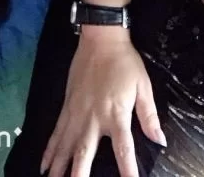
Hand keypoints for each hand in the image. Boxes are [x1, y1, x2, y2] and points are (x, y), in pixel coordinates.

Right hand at [41, 29, 165, 176]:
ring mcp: (76, 114)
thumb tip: (160, 141)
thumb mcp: (143, 87)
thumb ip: (149, 116)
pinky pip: (56, 133)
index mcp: (116, 114)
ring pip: (65, 147)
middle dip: (80, 176)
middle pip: (85, 154)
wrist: (101, 40)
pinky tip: (44, 165)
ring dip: (59, 168)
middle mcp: (94, 118)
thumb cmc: (125, 63)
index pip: (123, 149)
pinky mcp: (66, 107)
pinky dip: (49, 150)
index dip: (127, 171)